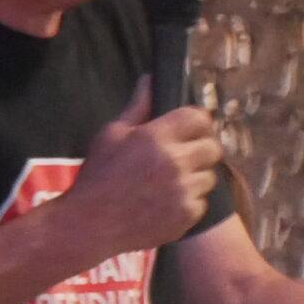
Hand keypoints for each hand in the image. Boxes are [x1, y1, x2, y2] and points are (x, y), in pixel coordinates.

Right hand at [63, 81, 222, 258]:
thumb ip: (137, 107)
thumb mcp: (111, 134)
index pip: (200, 118)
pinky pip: (200, 202)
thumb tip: (150, 79)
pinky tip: (167, 202)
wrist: (90, 223)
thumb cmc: (98, 175)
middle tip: (184, 156)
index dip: (197, 122)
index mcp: (157, 136)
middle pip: (213, 148)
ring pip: (209, 177)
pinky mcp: (186, 216)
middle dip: (201, 149)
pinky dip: (189, 202)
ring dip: (196, 177)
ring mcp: (183, 191)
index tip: (189, 129)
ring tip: (172, 182)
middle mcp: (176, 162)